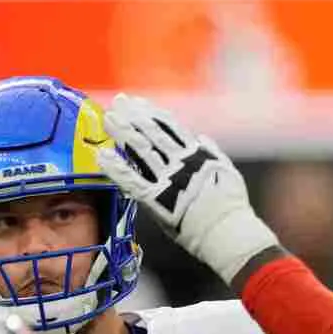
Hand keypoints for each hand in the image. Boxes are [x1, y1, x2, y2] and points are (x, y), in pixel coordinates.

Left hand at [97, 93, 278, 283]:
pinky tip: (103, 156)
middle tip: (118, 102)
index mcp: (196, 155)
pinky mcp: (157, 199)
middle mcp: (180, 162)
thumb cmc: (229, 208)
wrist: (227, 232)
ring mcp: (167, 179)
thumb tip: (201, 138)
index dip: (151, 113)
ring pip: (141, 150)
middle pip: (152, 133)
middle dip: (134, 116)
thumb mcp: (226, 172)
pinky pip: (132, 181)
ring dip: (123, 133)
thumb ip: (211, 153)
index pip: (169, 128)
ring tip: (109, 119)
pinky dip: (116, 168)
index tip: (137, 102)